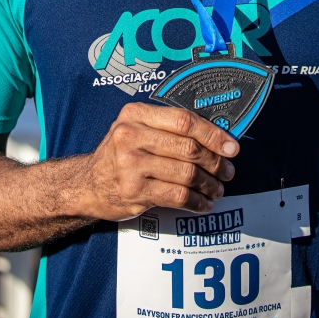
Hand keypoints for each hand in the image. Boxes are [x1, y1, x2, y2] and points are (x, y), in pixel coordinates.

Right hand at [83, 103, 238, 221]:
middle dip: (215, 161)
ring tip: (217, 188)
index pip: (184, 120)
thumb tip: (215, 136)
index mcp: (136, 114)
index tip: (231, 146)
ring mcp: (131, 164)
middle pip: (188, 148)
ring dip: (209, 184)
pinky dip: (196, 201)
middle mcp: (131, 135)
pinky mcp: (135, 191)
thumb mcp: (136, 129)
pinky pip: (177, 196)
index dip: (212, 134)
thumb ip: (167, 128)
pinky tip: (203, 203)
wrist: (87, 184)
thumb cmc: (120, 154)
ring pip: (186, 174)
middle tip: (228, 171)